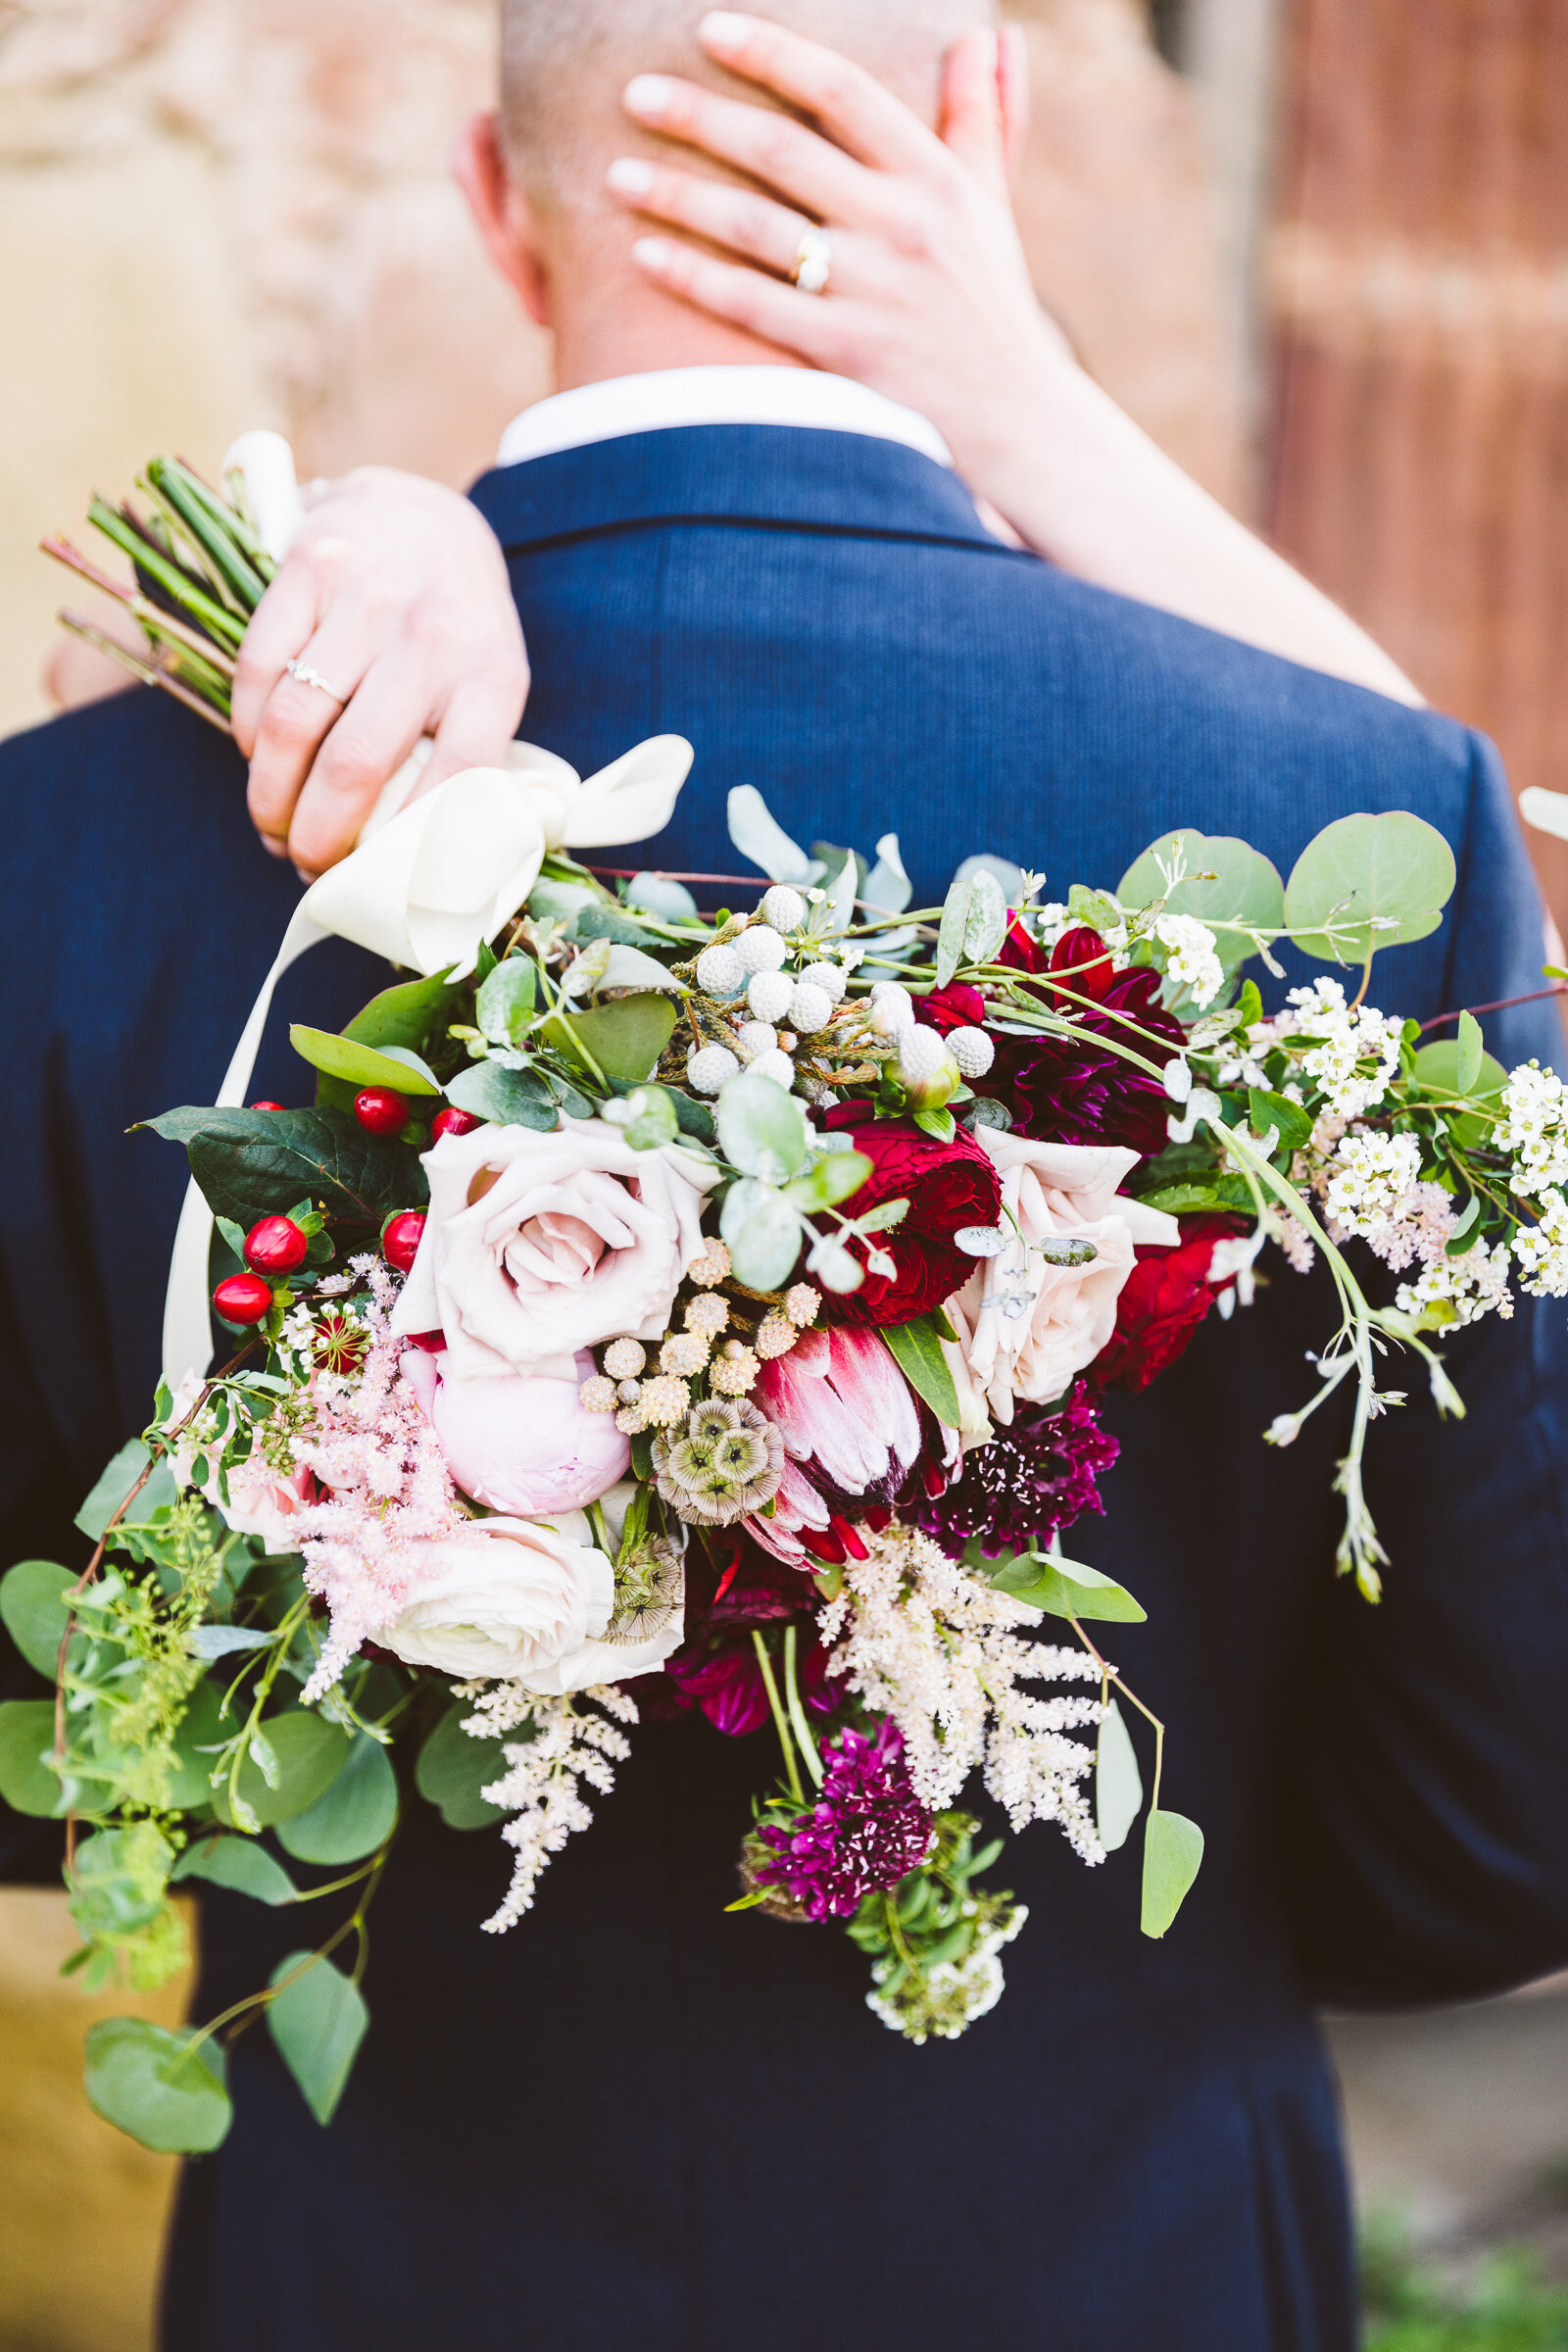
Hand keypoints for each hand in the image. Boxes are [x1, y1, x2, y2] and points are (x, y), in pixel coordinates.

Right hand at [231, 467, 528, 878]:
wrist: (427, 515)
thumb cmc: (458, 629)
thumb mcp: (488, 685)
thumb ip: (462, 757)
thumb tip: (423, 865)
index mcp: (491, 678)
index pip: (454, 781)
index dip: (404, 847)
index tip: (372, 883)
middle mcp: (431, 637)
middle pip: (356, 764)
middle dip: (317, 835)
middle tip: (303, 862)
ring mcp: (368, 598)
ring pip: (295, 723)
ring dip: (269, 792)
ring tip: (271, 821)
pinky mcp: (309, 566)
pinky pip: (258, 668)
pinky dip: (248, 728)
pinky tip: (257, 753)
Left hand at [611, 14, 1067, 515]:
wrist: (1012, 417)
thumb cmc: (988, 303)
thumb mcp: (992, 204)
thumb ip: (982, 117)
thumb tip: (985, 37)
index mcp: (936, 177)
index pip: (842, 92)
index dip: (772, 53)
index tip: (709, 29)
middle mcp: (904, 226)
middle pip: (781, 150)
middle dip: (699, 116)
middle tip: (634, 94)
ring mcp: (872, 291)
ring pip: (754, 225)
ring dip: (677, 195)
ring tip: (616, 174)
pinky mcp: (846, 353)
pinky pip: (751, 303)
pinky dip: (694, 277)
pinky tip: (644, 255)